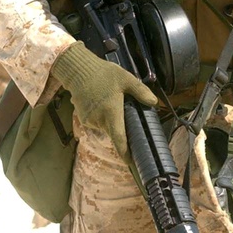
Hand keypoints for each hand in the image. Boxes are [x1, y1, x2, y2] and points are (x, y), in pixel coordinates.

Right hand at [51, 42, 158, 161]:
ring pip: (105, 125)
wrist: (78, 70)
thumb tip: (154, 103)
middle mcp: (99, 119)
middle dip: (120, 124)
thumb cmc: (103, 74)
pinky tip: (100, 101)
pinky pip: (96, 121)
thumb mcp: (126, 79)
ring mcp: (89, 120)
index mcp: (111, 112)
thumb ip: (140, 92)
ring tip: (110, 100)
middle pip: (114, 130)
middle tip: (123, 108)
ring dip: (110, 118)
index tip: (130, 162)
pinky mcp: (83, 117)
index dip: (125, 153)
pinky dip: (101, 115)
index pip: (119, 139)